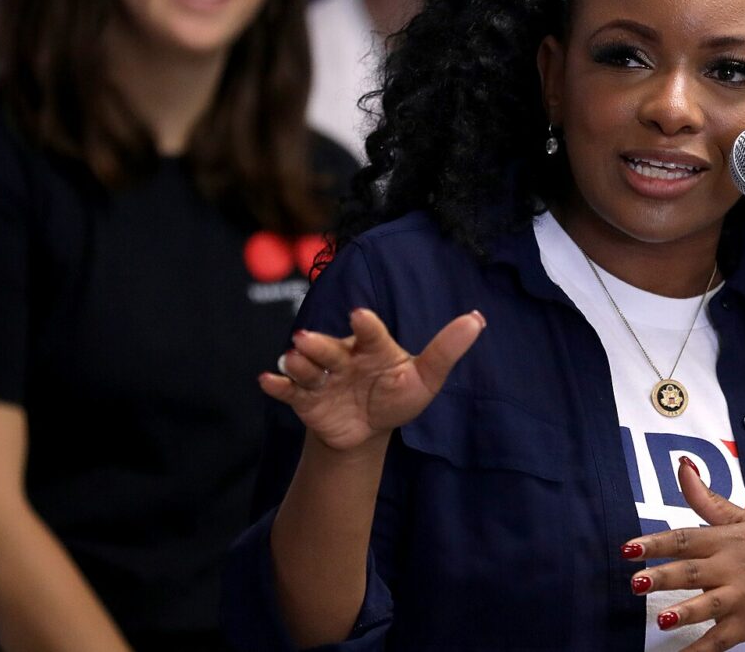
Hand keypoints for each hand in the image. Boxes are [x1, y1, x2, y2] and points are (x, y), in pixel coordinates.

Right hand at [259, 308, 485, 450]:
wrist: (370, 429)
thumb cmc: (398, 396)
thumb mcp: (425, 377)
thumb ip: (446, 350)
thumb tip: (477, 319)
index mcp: (374, 346)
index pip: (371, 333)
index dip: (366, 325)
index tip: (359, 316)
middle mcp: (344, 356)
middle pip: (330, 348)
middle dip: (319, 345)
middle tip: (306, 339)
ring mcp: (323, 376)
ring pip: (306, 366)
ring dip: (298, 363)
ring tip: (292, 360)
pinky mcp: (306, 398)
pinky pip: (289, 390)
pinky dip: (277, 385)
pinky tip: (267, 380)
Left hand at [621, 458, 744, 651]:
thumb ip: (708, 500)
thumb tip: (682, 466)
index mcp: (728, 541)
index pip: (686, 539)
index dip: (656, 543)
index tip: (629, 548)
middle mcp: (731, 569)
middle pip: (692, 573)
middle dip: (663, 578)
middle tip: (635, 582)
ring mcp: (740, 600)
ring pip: (707, 607)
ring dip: (684, 613)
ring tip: (663, 619)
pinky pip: (719, 641)